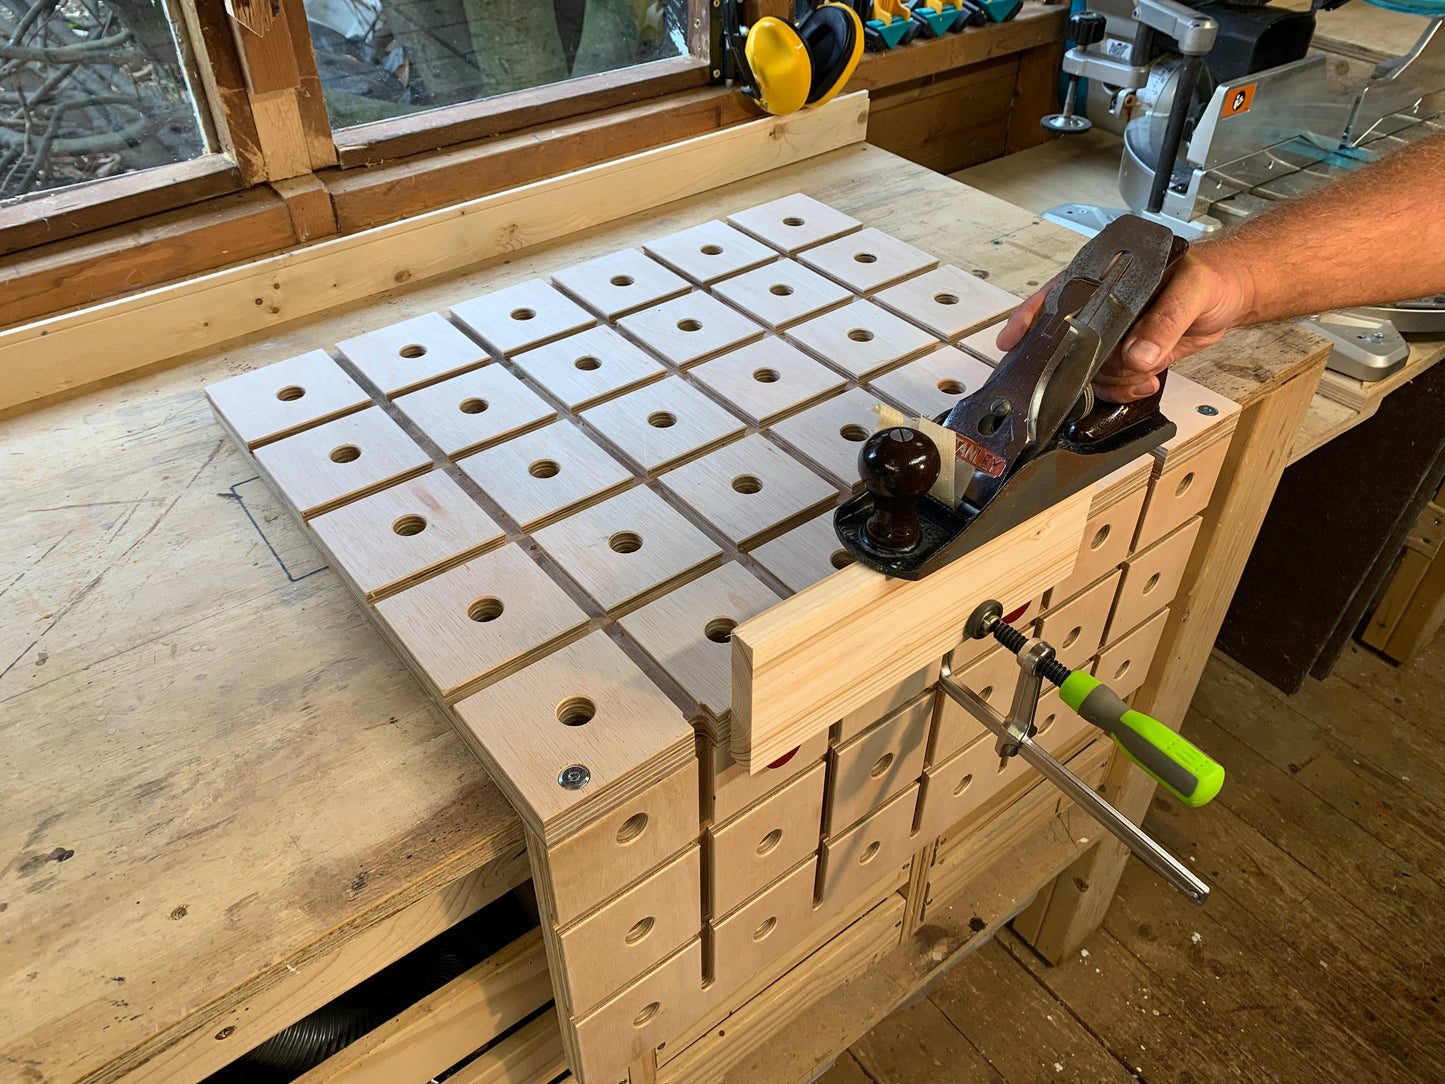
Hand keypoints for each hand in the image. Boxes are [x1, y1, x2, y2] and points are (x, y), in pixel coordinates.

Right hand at [994, 242, 1254, 401]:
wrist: (1232, 295)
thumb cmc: (1210, 276)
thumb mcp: (1191, 289)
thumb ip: (1165, 320)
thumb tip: (1138, 355)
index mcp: (1105, 277)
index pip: (1057, 296)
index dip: (1030, 318)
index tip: (1012, 340)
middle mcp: (1100, 308)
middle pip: (1070, 345)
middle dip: (1089, 365)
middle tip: (1120, 367)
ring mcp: (1111, 336)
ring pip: (1090, 370)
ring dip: (1117, 380)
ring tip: (1148, 373)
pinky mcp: (1126, 357)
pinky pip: (1110, 383)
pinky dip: (1127, 390)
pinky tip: (1148, 381)